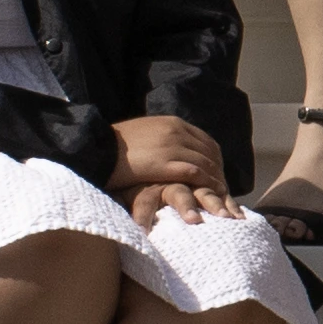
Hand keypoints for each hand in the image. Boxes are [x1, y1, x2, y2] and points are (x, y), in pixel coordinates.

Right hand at [108, 113, 234, 206]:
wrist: (97, 148)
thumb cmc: (117, 147)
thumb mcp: (147, 135)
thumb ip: (165, 140)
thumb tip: (176, 152)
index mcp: (173, 123)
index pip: (206, 142)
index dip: (216, 161)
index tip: (219, 176)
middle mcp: (176, 132)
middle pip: (211, 153)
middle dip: (220, 173)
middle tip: (225, 192)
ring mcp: (171, 146)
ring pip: (206, 163)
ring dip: (217, 182)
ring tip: (221, 199)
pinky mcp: (163, 163)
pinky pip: (194, 173)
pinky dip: (206, 184)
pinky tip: (210, 196)